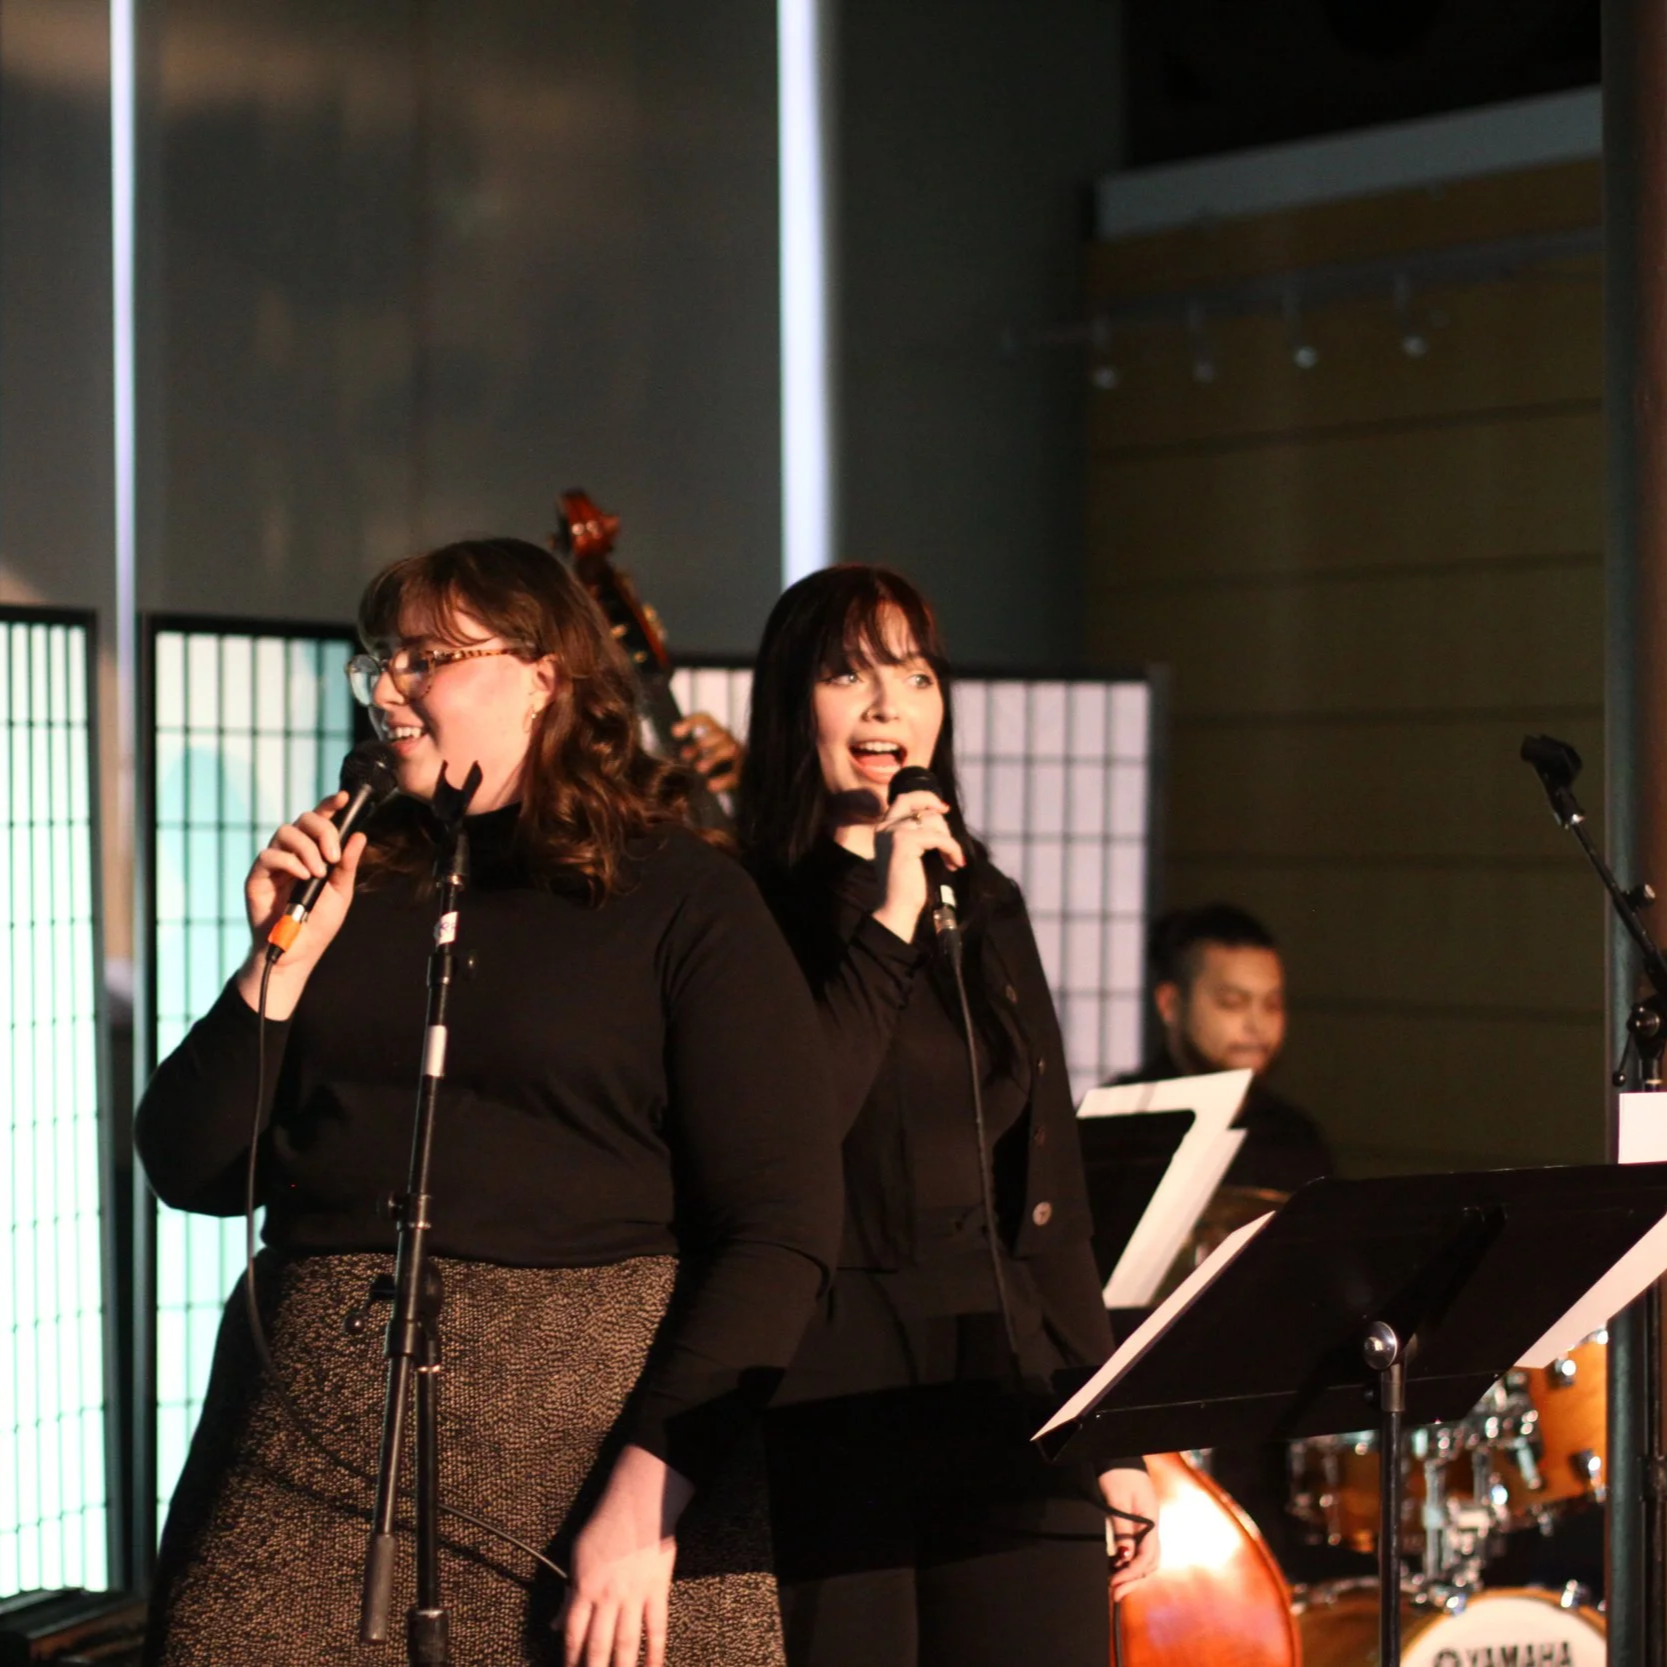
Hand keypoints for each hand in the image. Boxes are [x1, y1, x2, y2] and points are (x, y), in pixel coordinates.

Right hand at [233, 790, 365, 1017]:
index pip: (321, 821)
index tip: (345, 798)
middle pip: (303, 819)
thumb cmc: (318, 924)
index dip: (331, 805)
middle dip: (322, 831)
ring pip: (285, 832)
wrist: (297, 953)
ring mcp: (273, 863)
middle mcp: (292, 852)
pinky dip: (289, 861)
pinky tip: (303, 876)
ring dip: (306, 848)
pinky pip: (269, 855)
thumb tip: (359, 835)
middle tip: (332, 856)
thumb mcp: (340, 893)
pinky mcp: (257, 876)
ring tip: (318, 872)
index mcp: (314, 853)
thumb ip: (346, 865)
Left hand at [558, 1444, 692, 1666]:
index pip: (573, 1634)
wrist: (639, 1503)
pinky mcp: (657, 1591)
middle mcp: (607, 1597)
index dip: (570, 1658)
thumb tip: (556, 1624)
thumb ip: (569, 1594)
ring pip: (626, 1643)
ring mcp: (634, 1595)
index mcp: (584, 1587)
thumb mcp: (578, 1557)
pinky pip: (656, 1627)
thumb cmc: (605, 1526)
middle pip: (598, 1645)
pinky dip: (655, 1652)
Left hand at [671, 712, 742, 794]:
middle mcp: (729, 741)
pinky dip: (723, 779)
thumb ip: (689, 756)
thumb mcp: (701, 759)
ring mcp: (739, 756)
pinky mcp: (745, 773)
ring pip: (727, 749)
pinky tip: (711, 786)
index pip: (705, 720)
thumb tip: (665, 758)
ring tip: (699, 768)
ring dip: (712, 757)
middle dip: (700, 743)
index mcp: (717, 735)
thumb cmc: (716, 771)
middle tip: (685, 756)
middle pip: (717, 734)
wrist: (743, 787)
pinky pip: (735, 773)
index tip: (675, 732)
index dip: (691, 722)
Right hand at [871, 789, 964, 942]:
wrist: (897, 908)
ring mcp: (893, 832)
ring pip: (932, 820)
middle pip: (919, 805)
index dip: (925, 798)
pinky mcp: (904, 841)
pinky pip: (939, 837)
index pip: (904, 799)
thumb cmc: (908, 885)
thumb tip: (940, 817)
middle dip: (941, 819)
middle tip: (951, 844)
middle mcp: (885, 827)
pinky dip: (952, 849)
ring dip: (949, 840)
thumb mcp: (913, 853)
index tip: (943, 808)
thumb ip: (920, 834)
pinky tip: (955, 864)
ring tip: (952, 860)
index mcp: (884, 829)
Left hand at [1101, 1464, 1159, 1599]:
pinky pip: (1137, 1549)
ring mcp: (1146, 1526)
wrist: (1119, 1454)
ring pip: (1145, 1559)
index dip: (1132, 1573)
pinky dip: (1128, 1563)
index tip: (1115, 1583)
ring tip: (1114, 1586)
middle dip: (1133, 1580)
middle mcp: (1151, 1526)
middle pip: (1149, 1562)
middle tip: (1115, 1594)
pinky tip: (1115, 1568)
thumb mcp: (1117, 1500)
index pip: (1147, 1556)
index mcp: (1151, 1521)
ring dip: (1132, 1574)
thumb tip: (1125, 1558)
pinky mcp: (1137, 1524)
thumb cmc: (1118, 1473)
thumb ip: (1122, 1529)